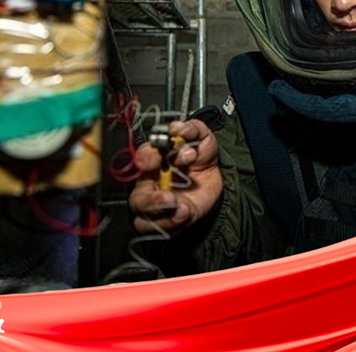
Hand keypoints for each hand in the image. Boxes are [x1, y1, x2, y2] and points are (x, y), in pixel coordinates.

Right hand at [127, 119, 222, 235]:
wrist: (218, 180)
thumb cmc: (201, 159)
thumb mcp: (203, 138)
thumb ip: (192, 129)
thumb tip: (177, 127)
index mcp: (156, 160)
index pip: (143, 157)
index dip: (148, 157)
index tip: (161, 157)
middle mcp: (151, 182)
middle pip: (137, 194)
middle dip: (151, 197)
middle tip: (170, 196)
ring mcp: (155, 202)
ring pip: (144, 214)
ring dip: (161, 212)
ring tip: (180, 207)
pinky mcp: (164, 219)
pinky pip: (156, 227)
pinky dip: (170, 222)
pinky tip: (184, 213)